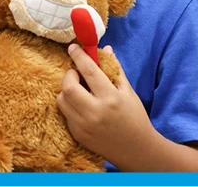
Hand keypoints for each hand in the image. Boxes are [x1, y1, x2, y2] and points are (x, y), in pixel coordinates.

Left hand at [56, 44, 156, 163]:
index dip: (79, 56)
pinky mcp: (78, 135)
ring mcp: (84, 126)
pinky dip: (70, 105)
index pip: (89, 71)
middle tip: (76, 73)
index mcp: (110, 98)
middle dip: (69, 75)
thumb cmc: (134, 117)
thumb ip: (114, 69)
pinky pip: (65, 114)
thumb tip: (105, 49)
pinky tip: (81, 105)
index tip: (73, 47)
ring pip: (62, 100)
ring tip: (79, 90)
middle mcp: (95, 112)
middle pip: (68, 87)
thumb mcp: (128, 91)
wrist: (135, 149)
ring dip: (67, 90)